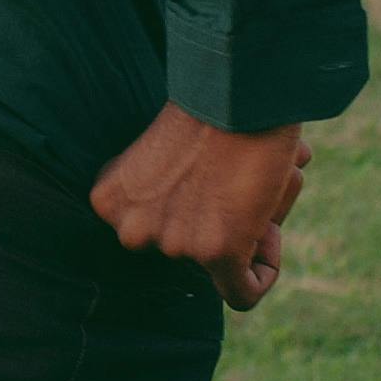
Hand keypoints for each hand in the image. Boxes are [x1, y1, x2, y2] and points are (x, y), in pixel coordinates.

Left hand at [90, 105, 306, 310]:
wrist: (237, 88)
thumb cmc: (208, 108)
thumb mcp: (159, 156)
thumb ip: (167, 195)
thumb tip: (211, 216)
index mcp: (109, 201)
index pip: (154, 232)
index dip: (190, 211)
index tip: (211, 179)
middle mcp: (132, 229)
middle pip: (189, 251)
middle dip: (222, 222)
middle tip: (243, 181)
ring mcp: (172, 244)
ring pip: (224, 263)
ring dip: (253, 226)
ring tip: (261, 179)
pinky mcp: (214, 252)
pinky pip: (242, 293)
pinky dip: (263, 273)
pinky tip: (270, 234)